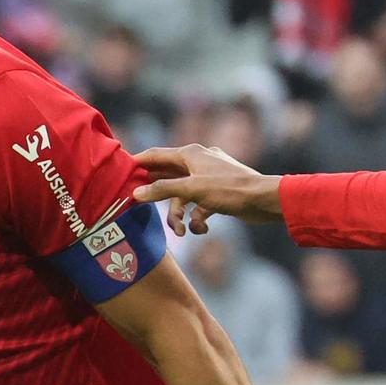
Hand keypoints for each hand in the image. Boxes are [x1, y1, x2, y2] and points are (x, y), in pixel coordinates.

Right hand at [133, 143, 282, 234]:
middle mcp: (197, 162)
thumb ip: (163, 190)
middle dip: (160, 199)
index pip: (155, 155)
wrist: (264, 201)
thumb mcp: (192, 189)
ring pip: (183, 198)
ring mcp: (208, 178)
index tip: (120, 173)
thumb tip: (136, 194)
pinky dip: (197, 218)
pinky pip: (198, 206)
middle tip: (140, 210)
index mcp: (190, 153)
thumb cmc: (230, 189)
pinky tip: (201, 228)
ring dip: (180, 215)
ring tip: (182, 231)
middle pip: (167, 180)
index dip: (137, 163)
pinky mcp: (217, 194)